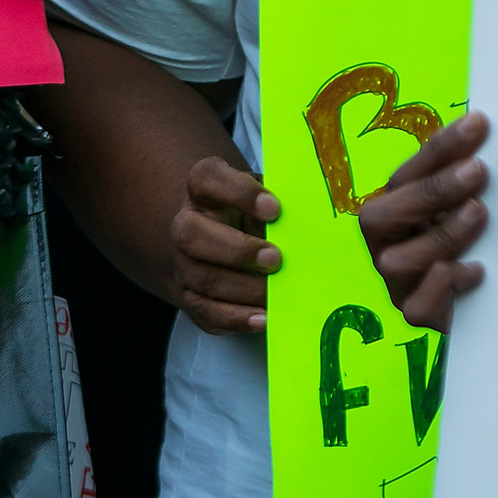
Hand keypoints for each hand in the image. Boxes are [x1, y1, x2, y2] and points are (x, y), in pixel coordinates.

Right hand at [171, 155, 278, 334]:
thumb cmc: (252, 216)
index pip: (206, 178)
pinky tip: (263, 318)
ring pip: (201, 278)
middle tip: (276, 258)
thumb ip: (280, 206)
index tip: (274, 208)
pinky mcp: (190, 297)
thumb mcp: (264, 199)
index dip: (238, 192)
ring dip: (242, 288)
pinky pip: (205, 312)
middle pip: (189, 233)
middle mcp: (186, 224)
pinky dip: (236, 318)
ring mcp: (183, 263)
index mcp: (204, 190)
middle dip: (236, 249)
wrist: (221, 241)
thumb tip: (314, 223)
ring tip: (275, 292)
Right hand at [360, 112, 490, 330]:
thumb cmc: (475, 247)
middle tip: (477, 170)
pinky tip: (475, 270)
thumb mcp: (469, 209)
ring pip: (397, 262)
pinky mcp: (416, 315)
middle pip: (384, 215)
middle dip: (432, 190)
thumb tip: (492, 130)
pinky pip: (417, 307)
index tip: (479, 125)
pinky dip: (442, 286)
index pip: (406, 174)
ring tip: (478, 213)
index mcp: (394, 211)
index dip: (440, 148)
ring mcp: (396, 284)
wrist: (489, 310)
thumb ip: (468, 180)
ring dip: (440, 233)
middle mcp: (386, 246)